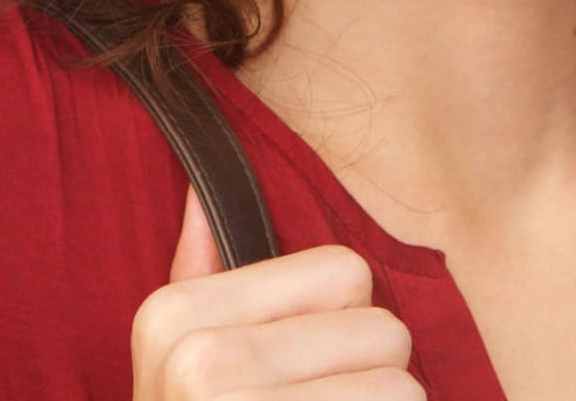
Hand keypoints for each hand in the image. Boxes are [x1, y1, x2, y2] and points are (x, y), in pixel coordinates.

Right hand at [130, 182, 424, 398]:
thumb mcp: (171, 366)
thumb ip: (197, 276)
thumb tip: (204, 193)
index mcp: (174, 317)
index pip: (345, 271)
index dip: (340, 324)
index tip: (296, 373)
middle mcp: (201, 365)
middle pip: (386, 330)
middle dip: (372, 383)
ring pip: (404, 393)